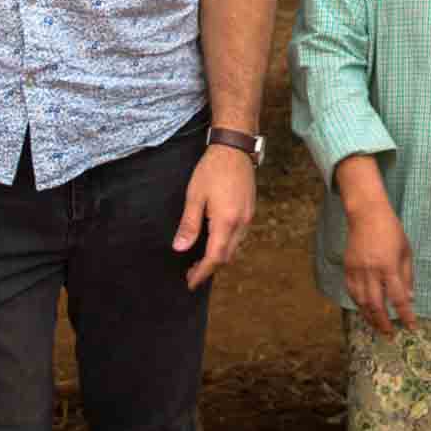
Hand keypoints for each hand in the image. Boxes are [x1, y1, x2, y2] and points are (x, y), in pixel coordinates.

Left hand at [173, 144, 254, 290]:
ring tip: (200, 258)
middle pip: (227, 256)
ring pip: (235, 247)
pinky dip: (226, 244)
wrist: (235, 148)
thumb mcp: (195, 196)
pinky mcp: (250, 210)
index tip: (190, 282)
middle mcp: (241, 223)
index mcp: (226, 221)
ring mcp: (248, 217)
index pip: (214, 257)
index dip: (202, 272)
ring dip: (219, 256)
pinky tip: (214, 239)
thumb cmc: (212, 169)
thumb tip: (180, 248)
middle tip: (191, 272)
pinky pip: (239, 236)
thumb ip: (189, 224)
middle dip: (210, 267)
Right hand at [342, 199, 416, 334]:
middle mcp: (371, 271)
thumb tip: (410, 298)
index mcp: (389, 266)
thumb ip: (407, 276)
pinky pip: (351, 292)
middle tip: (390, 334)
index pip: (398, 297)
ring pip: (362, 302)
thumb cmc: (391, 230)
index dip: (406, 315)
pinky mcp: (348, 268)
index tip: (411, 327)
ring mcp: (357, 270)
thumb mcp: (406, 251)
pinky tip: (365, 310)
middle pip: (377, 305)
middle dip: (384, 323)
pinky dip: (358, 304)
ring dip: (370, 318)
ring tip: (378, 327)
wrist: (366, 214)